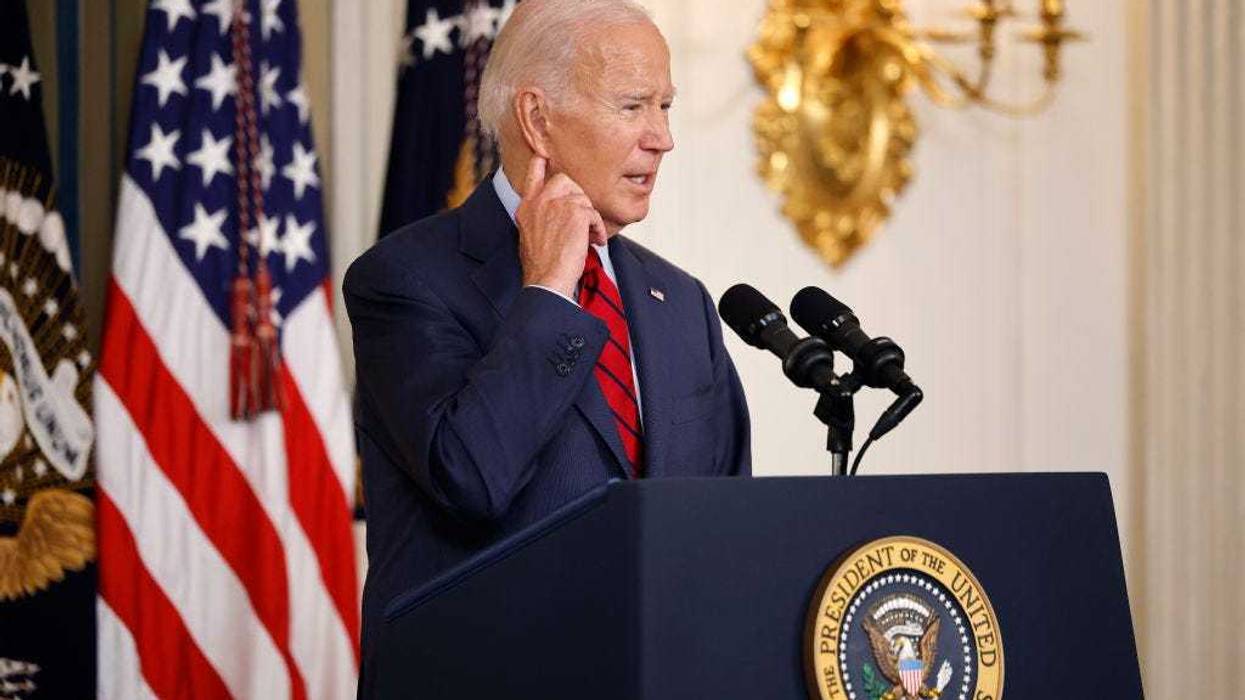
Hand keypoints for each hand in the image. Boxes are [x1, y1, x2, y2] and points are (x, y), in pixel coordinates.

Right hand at [515, 156, 607, 298]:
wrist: (547, 280)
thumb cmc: (543, 266)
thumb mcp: (532, 236)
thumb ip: (542, 217)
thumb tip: (560, 213)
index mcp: (526, 207)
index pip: (533, 174)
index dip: (540, 163)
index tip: (543, 156)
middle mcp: (539, 201)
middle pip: (564, 180)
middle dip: (577, 197)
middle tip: (582, 218)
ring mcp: (556, 203)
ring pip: (582, 198)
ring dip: (589, 219)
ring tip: (589, 237)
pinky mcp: (575, 211)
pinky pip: (593, 213)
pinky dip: (597, 229)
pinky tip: (595, 242)